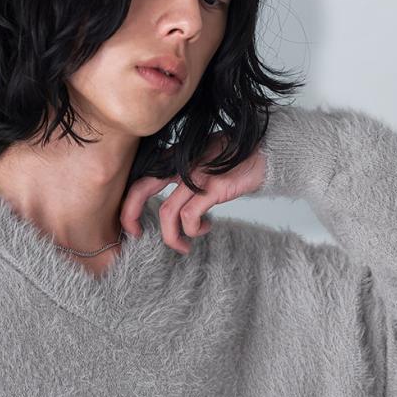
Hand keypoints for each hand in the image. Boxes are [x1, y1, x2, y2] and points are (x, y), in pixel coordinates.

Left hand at [120, 133, 266, 254]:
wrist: (266, 152)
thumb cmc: (235, 158)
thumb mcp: (203, 157)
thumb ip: (184, 170)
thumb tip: (172, 197)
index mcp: (176, 157)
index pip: (142, 176)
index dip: (130, 200)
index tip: (133, 221)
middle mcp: (181, 164)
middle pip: (141, 188)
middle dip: (131, 216)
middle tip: (136, 234)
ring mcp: (196, 175)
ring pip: (167, 213)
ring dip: (172, 236)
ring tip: (183, 245)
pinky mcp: (212, 187)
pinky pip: (190, 216)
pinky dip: (192, 230)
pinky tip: (204, 229)